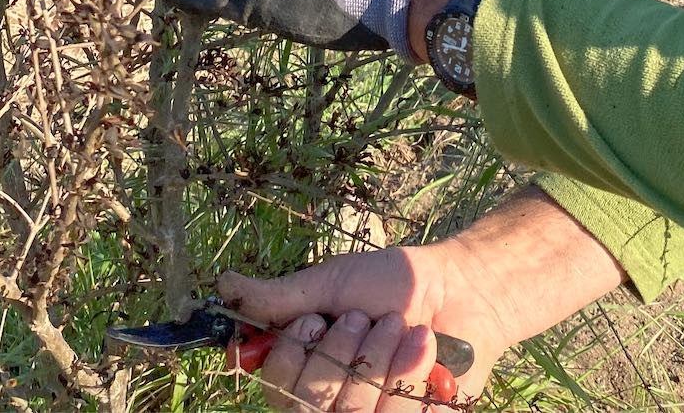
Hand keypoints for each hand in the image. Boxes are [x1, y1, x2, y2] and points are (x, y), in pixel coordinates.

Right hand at [218, 188, 629, 410]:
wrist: (460, 287)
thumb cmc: (392, 283)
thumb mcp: (330, 284)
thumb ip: (278, 296)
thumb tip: (222, 285)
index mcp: (306, 370)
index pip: (275, 388)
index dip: (290, 356)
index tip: (313, 319)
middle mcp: (333, 402)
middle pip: (310, 405)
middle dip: (339, 352)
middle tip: (363, 317)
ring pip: (353, 412)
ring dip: (377, 357)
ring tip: (396, 326)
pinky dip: (410, 371)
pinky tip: (423, 345)